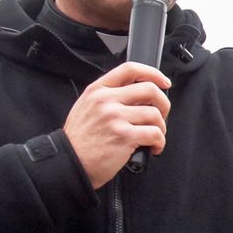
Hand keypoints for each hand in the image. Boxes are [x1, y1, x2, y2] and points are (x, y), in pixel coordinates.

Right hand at [63, 61, 172, 187]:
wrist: (68, 163)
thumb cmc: (80, 140)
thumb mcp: (87, 107)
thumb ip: (109, 97)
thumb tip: (140, 96)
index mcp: (98, 90)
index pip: (130, 69)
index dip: (153, 74)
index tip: (163, 82)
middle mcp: (106, 101)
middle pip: (150, 89)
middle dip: (163, 103)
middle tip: (162, 115)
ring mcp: (115, 117)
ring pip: (155, 114)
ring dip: (161, 127)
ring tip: (154, 136)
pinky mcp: (124, 136)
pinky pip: (155, 133)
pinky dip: (159, 142)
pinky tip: (153, 147)